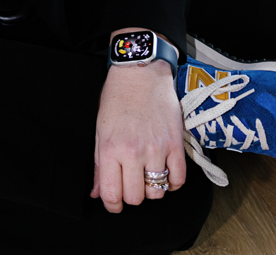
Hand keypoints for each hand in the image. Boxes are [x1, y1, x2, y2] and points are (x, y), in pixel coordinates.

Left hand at [91, 60, 186, 210]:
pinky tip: (165, 171)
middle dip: (132, 195)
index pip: (111, 194)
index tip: (115, 201)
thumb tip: (97, 193)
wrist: (141, 72)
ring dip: (152, 188)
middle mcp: (132, 152)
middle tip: (131, 182)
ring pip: (157, 192)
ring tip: (148, 173)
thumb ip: (99, 164)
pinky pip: (178, 179)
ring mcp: (156, 148)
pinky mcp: (175, 144)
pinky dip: (172, 182)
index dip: (112, 204)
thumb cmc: (117, 97)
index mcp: (110, 148)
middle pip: (135, 198)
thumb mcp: (100, 129)